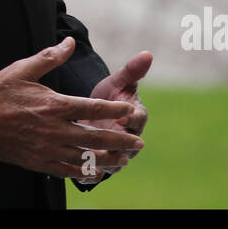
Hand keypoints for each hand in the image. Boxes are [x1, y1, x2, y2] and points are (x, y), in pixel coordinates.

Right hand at [0, 37, 144, 180]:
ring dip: (108, 160)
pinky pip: (67, 171)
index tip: (130, 110)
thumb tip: (69, 42)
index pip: (93, 108)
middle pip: (96, 138)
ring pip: (85, 159)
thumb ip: (50, 57)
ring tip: (124, 161)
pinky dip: (85, 173)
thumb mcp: (23, 69)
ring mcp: (47, 149)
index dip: (115, 110)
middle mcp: (55, 130)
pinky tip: (97, 173)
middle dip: (120, 141)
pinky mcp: (38, 162)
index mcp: (54, 105)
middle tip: (138, 144)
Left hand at [76, 50, 151, 182]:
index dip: (133, 117)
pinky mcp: (101, 164)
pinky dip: (90, 175)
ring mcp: (116, 153)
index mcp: (135, 117)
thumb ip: (131, 70)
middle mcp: (129, 138)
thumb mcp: (118, 82)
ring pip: (113, 162)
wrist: (94, 115)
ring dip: (105, 163)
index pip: (139, 118)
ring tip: (94, 163)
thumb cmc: (109, 97)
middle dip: (119, 146)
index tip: (125, 114)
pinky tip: (79, 174)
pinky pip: (98, 173)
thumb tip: (147, 53)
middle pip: (128, 145)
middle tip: (109, 144)